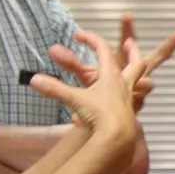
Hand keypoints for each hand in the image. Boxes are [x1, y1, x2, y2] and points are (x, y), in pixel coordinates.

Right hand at [28, 28, 165, 148]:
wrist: (118, 139)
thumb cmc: (99, 115)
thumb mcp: (75, 99)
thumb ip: (55, 89)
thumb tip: (33, 80)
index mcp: (111, 75)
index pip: (102, 49)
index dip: (90, 39)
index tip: (78, 35)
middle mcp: (124, 84)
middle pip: (135, 62)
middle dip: (131, 51)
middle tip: (129, 42)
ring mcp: (129, 99)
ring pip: (141, 81)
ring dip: (137, 73)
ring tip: (131, 70)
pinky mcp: (129, 113)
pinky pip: (133, 98)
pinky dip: (131, 93)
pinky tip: (123, 98)